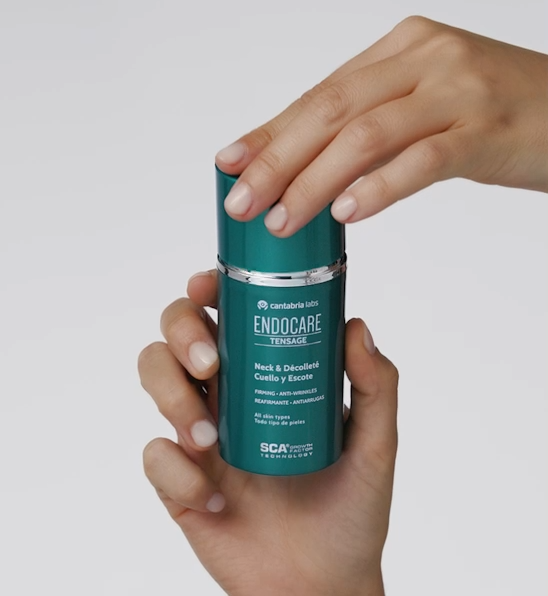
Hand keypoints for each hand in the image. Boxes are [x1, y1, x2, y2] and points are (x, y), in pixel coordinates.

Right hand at [138, 270, 398, 595]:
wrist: (320, 584)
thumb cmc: (349, 511)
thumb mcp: (375, 445)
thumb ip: (376, 386)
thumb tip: (356, 327)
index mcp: (265, 375)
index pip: (226, 315)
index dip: (208, 290)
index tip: (208, 285)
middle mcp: (227, 394)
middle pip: (176, 335)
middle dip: (179, 333)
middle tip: (209, 362)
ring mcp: (198, 435)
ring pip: (153, 377)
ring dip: (171, 396)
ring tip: (208, 439)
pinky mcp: (179, 480)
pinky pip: (154, 456)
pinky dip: (176, 471)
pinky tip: (215, 499)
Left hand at [216, 16, 547, 235]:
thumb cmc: (496, 113)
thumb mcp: (424, 106)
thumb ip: (372, 128)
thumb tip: (313, 171)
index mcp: (400, 50)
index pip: (319, 94)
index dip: (271, 132)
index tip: (230, 164)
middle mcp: (423, 59)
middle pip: (331, 110)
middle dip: (277, 159)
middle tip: (242, 201)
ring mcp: (457, 90)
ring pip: (366, 134)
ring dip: (315, 181)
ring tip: (283, 221)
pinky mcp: (486, 128)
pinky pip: (423, 159)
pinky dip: (379, 187)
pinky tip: (348, 213)